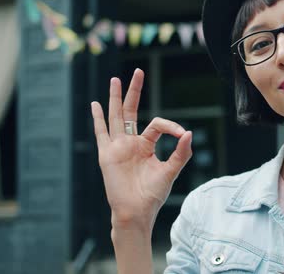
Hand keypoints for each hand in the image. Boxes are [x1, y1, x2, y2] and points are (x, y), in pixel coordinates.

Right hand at [90, 69, 191, 231]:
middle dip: (135, 91)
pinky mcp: (107, 154)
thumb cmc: (152, 195)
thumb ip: (180, 153)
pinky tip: (95, 104)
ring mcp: (117, 147)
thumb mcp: (170, 172)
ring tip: (115, 79)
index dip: (171, 126)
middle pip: (131, 110)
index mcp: (146, 145)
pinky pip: (101, 133)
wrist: (135, 211)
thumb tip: (188, 133)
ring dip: (115, 97)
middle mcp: (131, 143)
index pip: (157, 124)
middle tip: (139, 71)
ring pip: (115, 116)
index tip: (182, 135)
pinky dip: (98, 118)